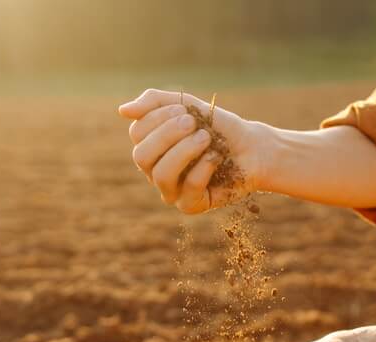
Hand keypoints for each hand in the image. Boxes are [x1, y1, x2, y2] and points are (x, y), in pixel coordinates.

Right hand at [118, 89, 269, 213]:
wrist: (252, 147)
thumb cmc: (218, 127)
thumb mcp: (187, 106)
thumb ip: (155, 103)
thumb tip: (122, 111)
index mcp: (151, 146)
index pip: (137, 133)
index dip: (158, 119)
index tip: (185, 111)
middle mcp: (155, 170)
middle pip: (142, 156)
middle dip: (168, 135)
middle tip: (193, 123)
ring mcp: (172, 191)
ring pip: (160, 175)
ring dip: (185, 151)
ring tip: (207, 138)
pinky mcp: (191, 205)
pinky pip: (188, 189)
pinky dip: (203, 168)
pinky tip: (216, 158)